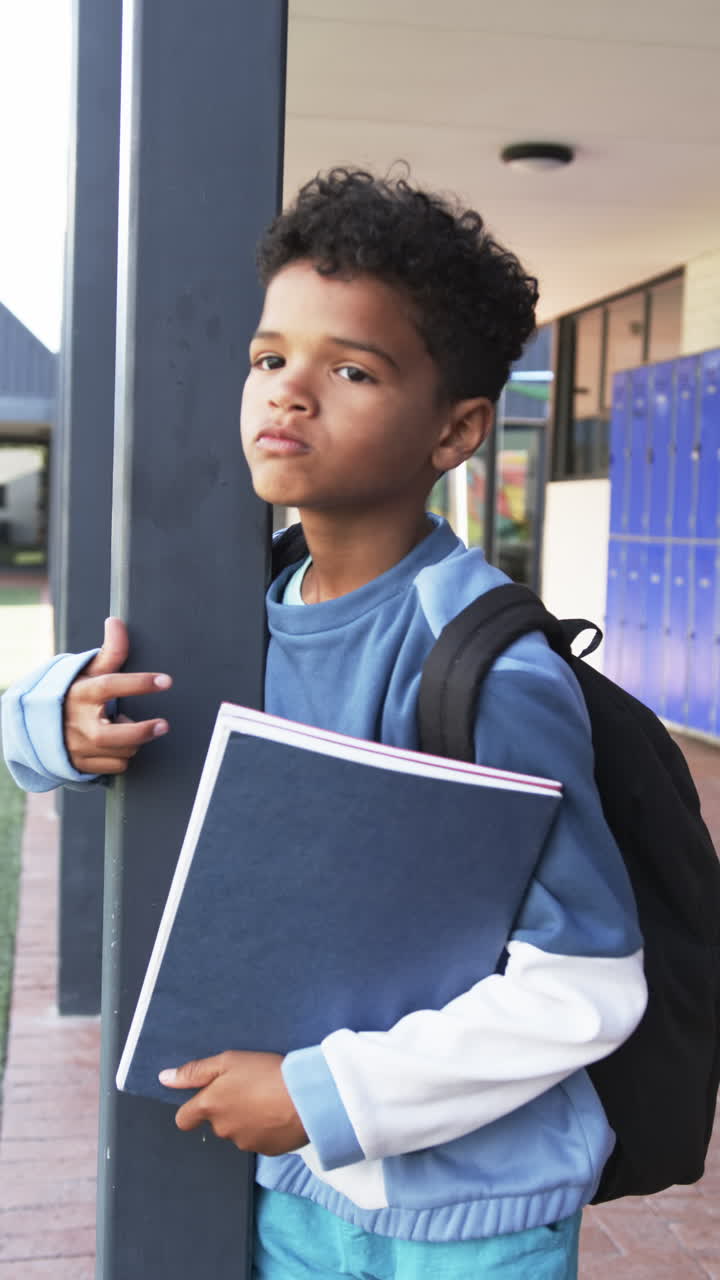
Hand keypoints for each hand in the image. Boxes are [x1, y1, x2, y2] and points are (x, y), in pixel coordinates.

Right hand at [63, 617, 172, 773]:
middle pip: (114, 734)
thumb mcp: (88, 672)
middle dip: (142, 731)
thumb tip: (116, 621)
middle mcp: (78, 722)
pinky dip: (124, 757)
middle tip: (163, 724)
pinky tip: (119, 745)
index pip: (111, 685)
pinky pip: (116, 766)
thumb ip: (109, 652)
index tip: (166, 681)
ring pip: (120, 751)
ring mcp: (78, 746)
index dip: (140, 683)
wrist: (40, 726)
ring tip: (127, 727)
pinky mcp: (81, 765)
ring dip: (133, 741)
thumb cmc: (74, 694)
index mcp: (81, 693)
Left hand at [159, 1051, 307, 1155]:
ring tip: (267, 1098)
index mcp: (210, 1107)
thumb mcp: (228, 1061)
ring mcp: (245, 1143)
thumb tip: (164, 1079)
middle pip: (215, 1122)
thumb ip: (194, 1071)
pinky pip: (259, 1139)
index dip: (192, 1109)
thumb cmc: (265, 1073)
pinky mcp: (267, 1151)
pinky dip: (265, 1128)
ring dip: (246, 1119)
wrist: (305, 1097)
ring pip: (237, 1131)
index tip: (207, 1097)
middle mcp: (223, 1129)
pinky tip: (279, 1112)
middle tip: (248, 1088)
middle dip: (226, 1109)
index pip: (184, 1119)